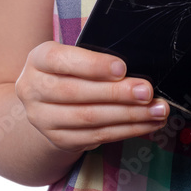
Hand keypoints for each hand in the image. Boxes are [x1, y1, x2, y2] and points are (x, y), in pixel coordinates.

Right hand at [15, 41, 168, 154]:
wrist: (47, 101)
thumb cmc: (71, 68)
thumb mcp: (74, 52)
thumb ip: (96, 51)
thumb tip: (134, 54)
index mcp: (38, 60)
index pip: (62, 60)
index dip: (93, 65)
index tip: (122, 68)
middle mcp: (33, 90)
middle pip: (77, 93)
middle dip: (117, 93)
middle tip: (147, 91)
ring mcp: (43, 118)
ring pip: (90, 119)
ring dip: (129, 116)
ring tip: (157, 110)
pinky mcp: (59, 139)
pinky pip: (97, 136)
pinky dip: (126, 130)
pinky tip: (147, 124)